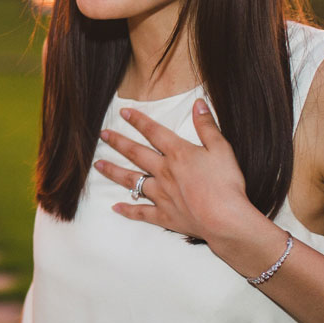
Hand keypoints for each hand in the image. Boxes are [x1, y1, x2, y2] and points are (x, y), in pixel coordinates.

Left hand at [97, 100, 278, 270]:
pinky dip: (127, 210)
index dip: (138, 121)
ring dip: (114, 171)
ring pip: (132, 181)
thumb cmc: (226, 183)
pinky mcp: (164, 216)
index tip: (123, 113)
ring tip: (98, 165)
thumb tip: (198, 103)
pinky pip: (141, 213)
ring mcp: (161, 195)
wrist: (225, 219)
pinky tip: (115, 207)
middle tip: (102, 135)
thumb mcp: (221, 148)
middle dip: (118, 142)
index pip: (153, 132)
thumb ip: (207, 125)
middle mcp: (164, 172)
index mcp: (178, 154)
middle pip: (136, 154)